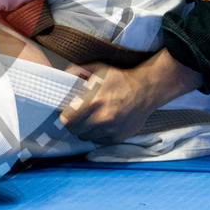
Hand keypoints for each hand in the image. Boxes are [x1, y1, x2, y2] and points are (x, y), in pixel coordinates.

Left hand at [59, 49, 203, 143]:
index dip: (64, 115)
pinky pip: (99, 140)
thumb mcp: (98, 68)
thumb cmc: (120, 79)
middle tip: (77, 115)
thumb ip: (76, 71)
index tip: (67, 111)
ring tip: (90, 118)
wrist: (147, 90)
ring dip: (85, 129)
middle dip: (73, 123)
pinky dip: (97, 134)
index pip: (67, 119)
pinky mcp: (119, 137)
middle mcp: (103, 119)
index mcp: (95, 101)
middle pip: (74, 130)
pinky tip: (102, 123)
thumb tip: (62, 77)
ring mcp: (112, 130)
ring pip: (86, 137)